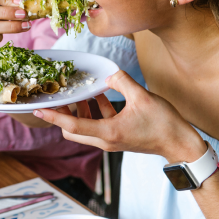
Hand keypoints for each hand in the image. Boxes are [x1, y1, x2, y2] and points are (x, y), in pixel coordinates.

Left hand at [33, 71, 205, 161]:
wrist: (180, 144)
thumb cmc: (163, 123)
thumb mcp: (142, 96)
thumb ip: (122, 81)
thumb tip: (109, 74)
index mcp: (108, 132)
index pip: (72, 125)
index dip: (53, 116)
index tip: (38, 109)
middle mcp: (105, 140)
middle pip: (72, 130)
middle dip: (63, 113)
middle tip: (61, 95)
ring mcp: (111, 140)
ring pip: (84, 127)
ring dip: (80, 111)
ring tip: (81, 91)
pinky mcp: (118, 137)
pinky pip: (98, 124)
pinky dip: (95, 111)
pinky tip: (99, 94)